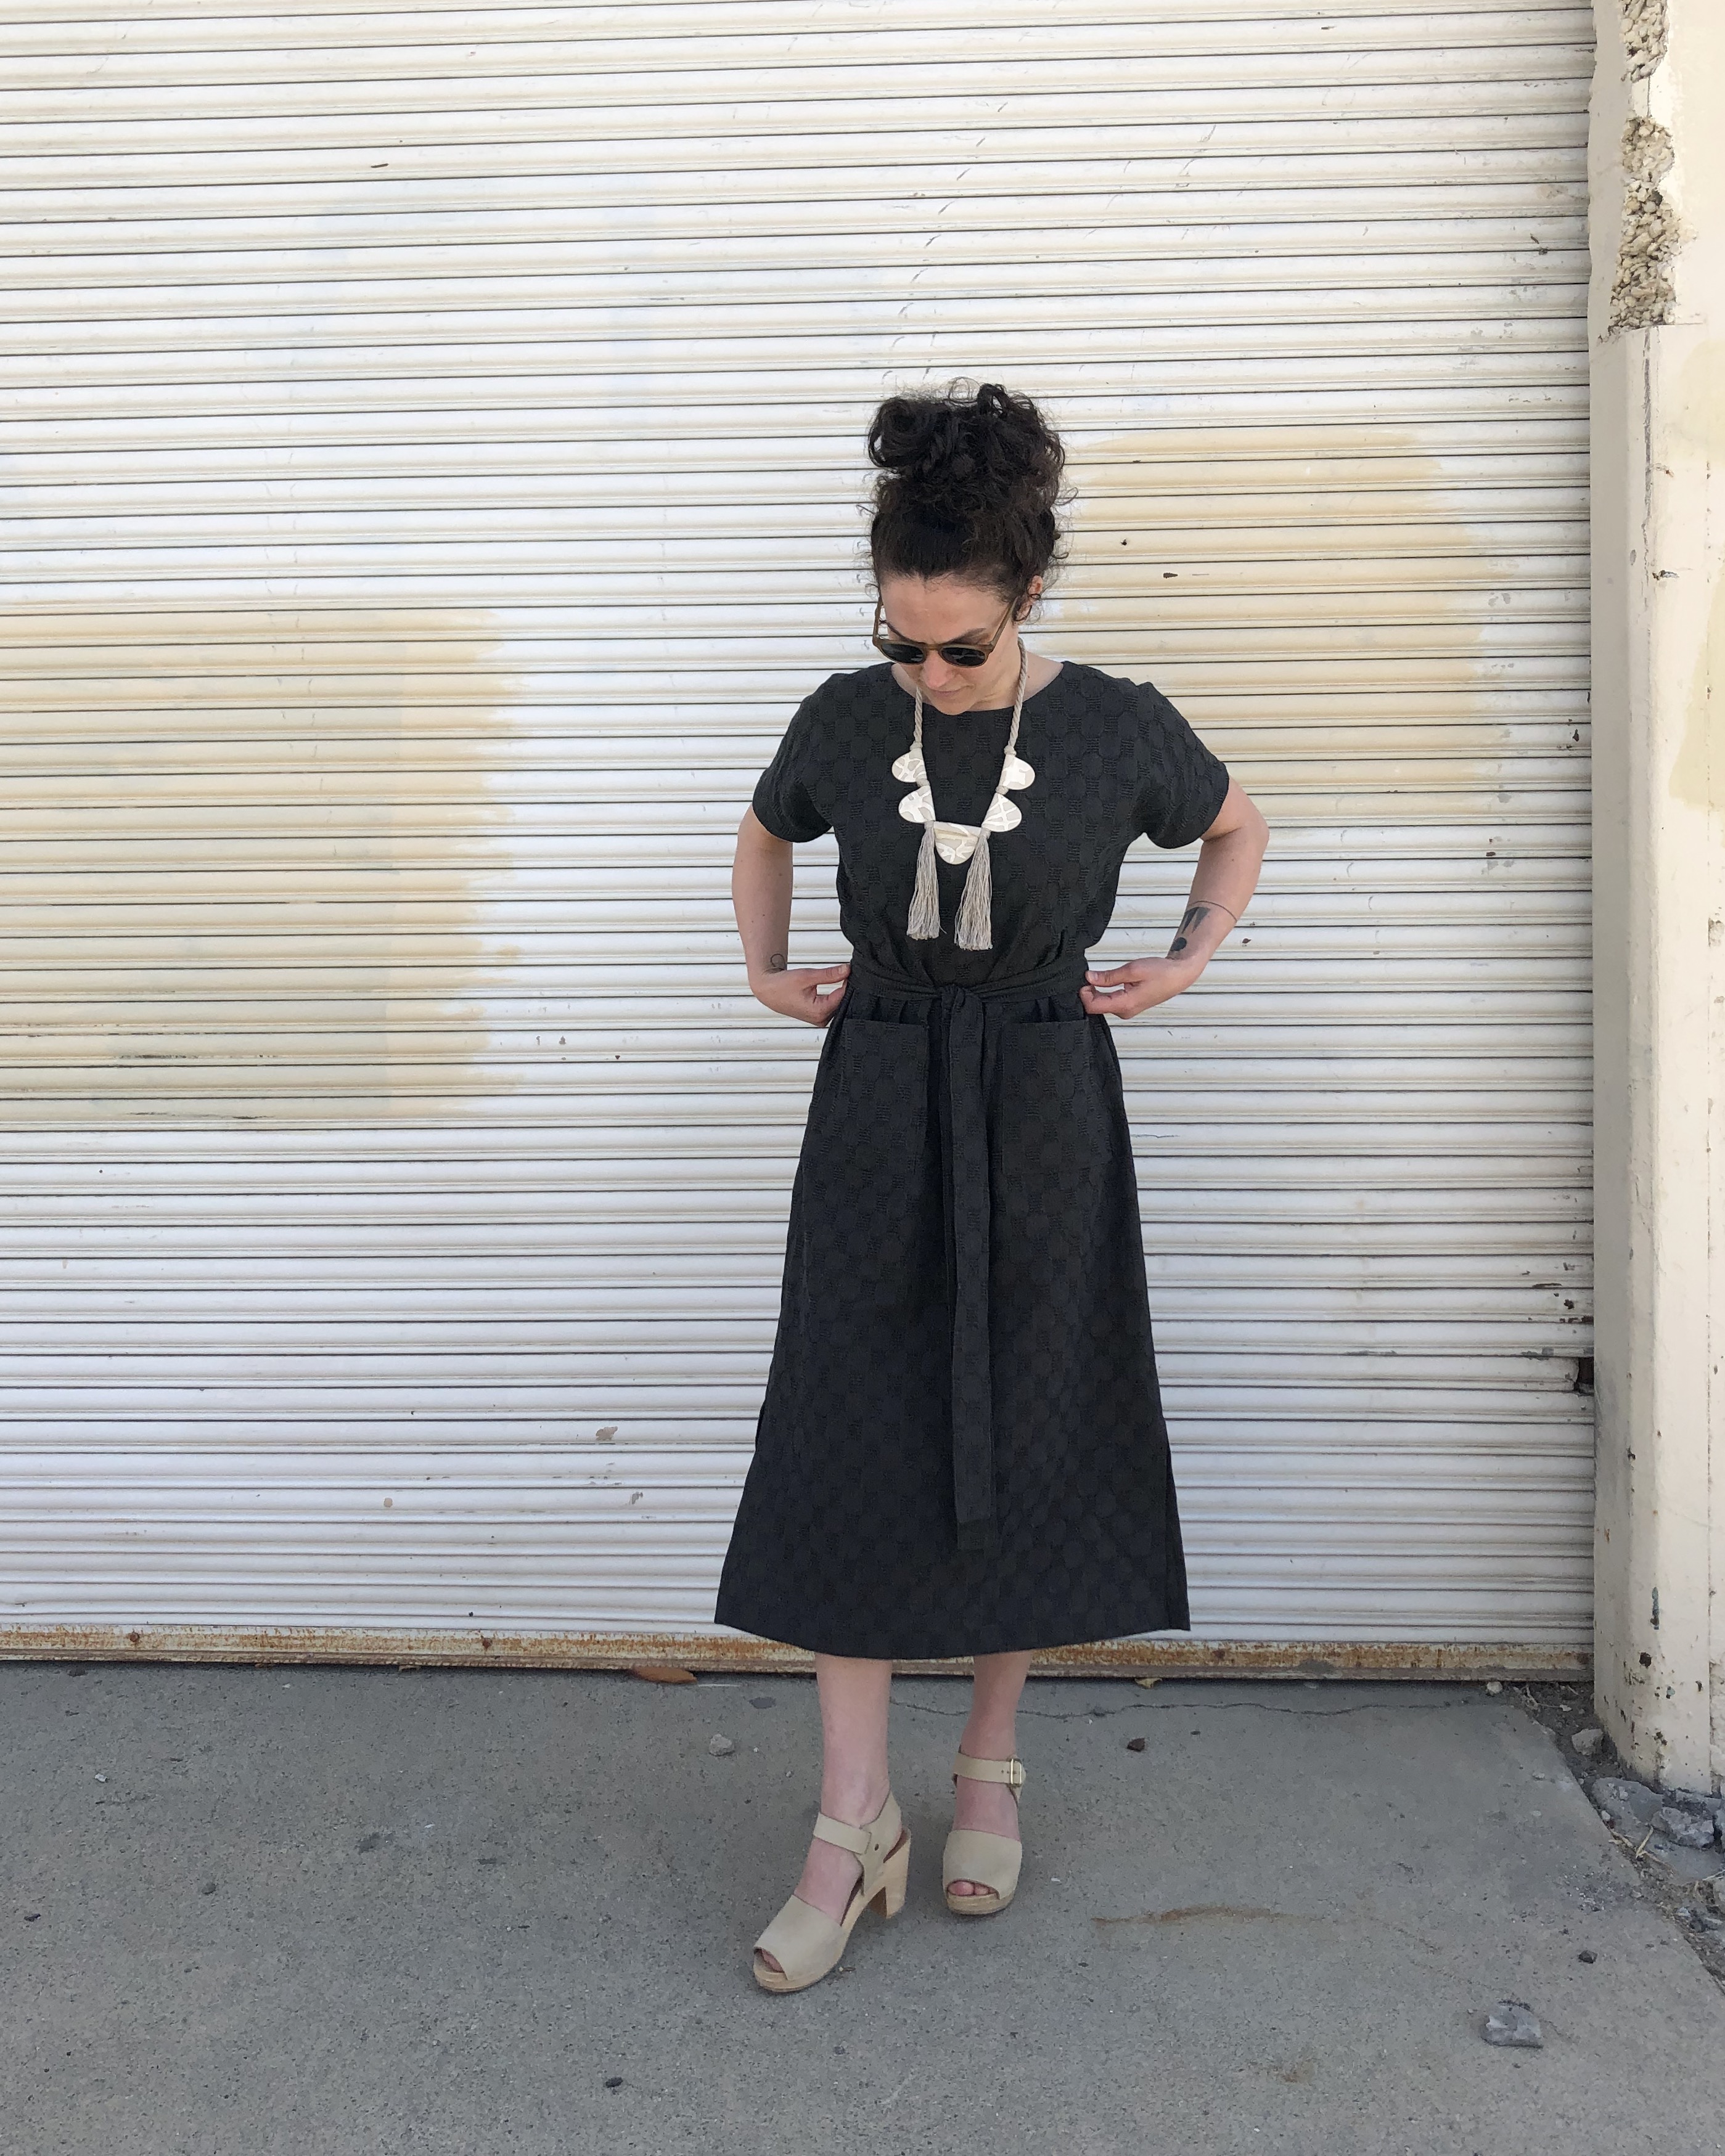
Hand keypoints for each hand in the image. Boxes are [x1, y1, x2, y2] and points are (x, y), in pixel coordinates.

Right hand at [749, 962, 849, 1025]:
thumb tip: (846, 969)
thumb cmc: (782, 985)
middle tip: (840, 974)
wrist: (768, 990)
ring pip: (838, 1004)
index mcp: (819, 1011)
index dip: (846, 981)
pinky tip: (829, 988)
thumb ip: (829, 974)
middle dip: (843, 987)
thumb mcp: (807, 976)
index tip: (846, 971)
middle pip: (842, 1001)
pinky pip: (832, 1006)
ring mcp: (819, 1020)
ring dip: (838, 992)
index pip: (843, 995)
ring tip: (830, 981)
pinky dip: (833, 997)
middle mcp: (820, 1019)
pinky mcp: (818, 1017)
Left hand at [1080, 954, 1201, 1019]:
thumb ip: (1108, 976)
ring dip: (1097, 991)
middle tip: (1090, 975)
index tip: (1085, 980)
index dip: (1084, 993)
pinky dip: (1104, 992)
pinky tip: (1106, 982)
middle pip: (1096, 1006)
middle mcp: (1125, 1011)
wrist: (1179, 976)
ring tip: (1098, 977)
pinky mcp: (1129, 1006)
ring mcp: (1127, 1010)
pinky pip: (1110, 1002)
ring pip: (1102, 1004)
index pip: (1093, 1007)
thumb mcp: (1132, 970)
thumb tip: (1090, 978)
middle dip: (1089, 991)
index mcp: (1125, 1004)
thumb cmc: (1162, 973)